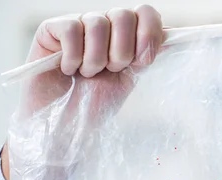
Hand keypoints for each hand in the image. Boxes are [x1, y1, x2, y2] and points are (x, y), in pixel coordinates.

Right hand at [3, 5, 164, 179]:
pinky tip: (69, 70)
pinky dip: (73, 56)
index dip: (149, 32)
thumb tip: (170, 34)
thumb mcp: (130, 78)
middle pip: (123, 15)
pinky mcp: (51, 30)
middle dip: (122, 51)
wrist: (66, 126)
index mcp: (126, 35)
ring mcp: (77, 25)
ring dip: (96, 58)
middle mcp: (103, 26)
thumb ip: (146, 54)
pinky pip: (70, 29)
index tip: (144, 61)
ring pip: (97, 23)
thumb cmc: (96, 105)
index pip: (145, 12)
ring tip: (88, 75)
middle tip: (111, 71)